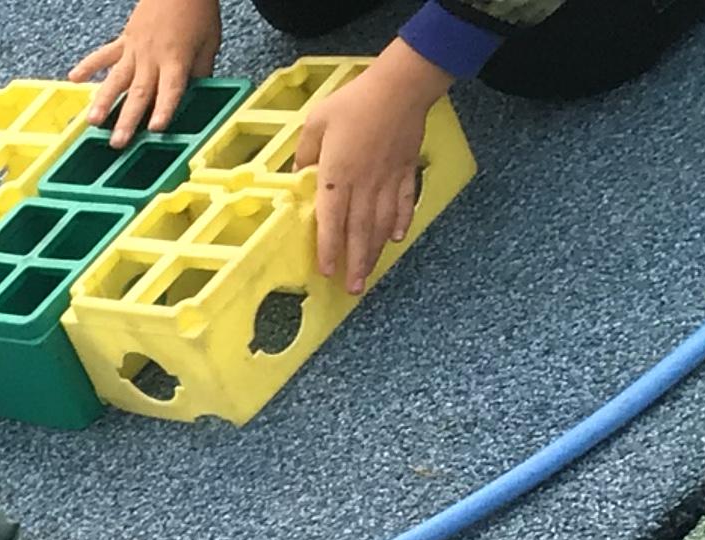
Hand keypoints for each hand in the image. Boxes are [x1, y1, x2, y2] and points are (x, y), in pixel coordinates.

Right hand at [72, 0, 220, 144]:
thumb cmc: (198, 10)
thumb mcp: (209, 42)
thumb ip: (201, 71)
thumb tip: (198, 95)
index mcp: (176, 59)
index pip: (170, 89)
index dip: (164, 108)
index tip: (156, 128)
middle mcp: (152, 58)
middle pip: (139, 92)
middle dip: (127, 119)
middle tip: (117, 142)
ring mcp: (134, 50)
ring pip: (117, 79)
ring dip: (103, 101)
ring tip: (92, 121)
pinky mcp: (124, 40)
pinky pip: (104, 54)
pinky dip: (87, 65)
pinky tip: (73, 78)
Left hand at [293, 43, 446, 292]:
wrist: (401, 86)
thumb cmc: (355, 101)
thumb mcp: (316, 122)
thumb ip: (305, 152)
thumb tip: (298, 175)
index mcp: (338, 175)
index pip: (331, 220)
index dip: (329, 248)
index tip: (326, 271)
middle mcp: (364, 184)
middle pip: (358, 230)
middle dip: (354, 262)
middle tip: (351, 288)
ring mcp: (388, 179)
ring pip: (381, 223)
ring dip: (374, 251)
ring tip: (369, 274)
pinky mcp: (406, 170)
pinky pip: (404, 202)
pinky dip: (401, 222)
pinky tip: (396, 239)